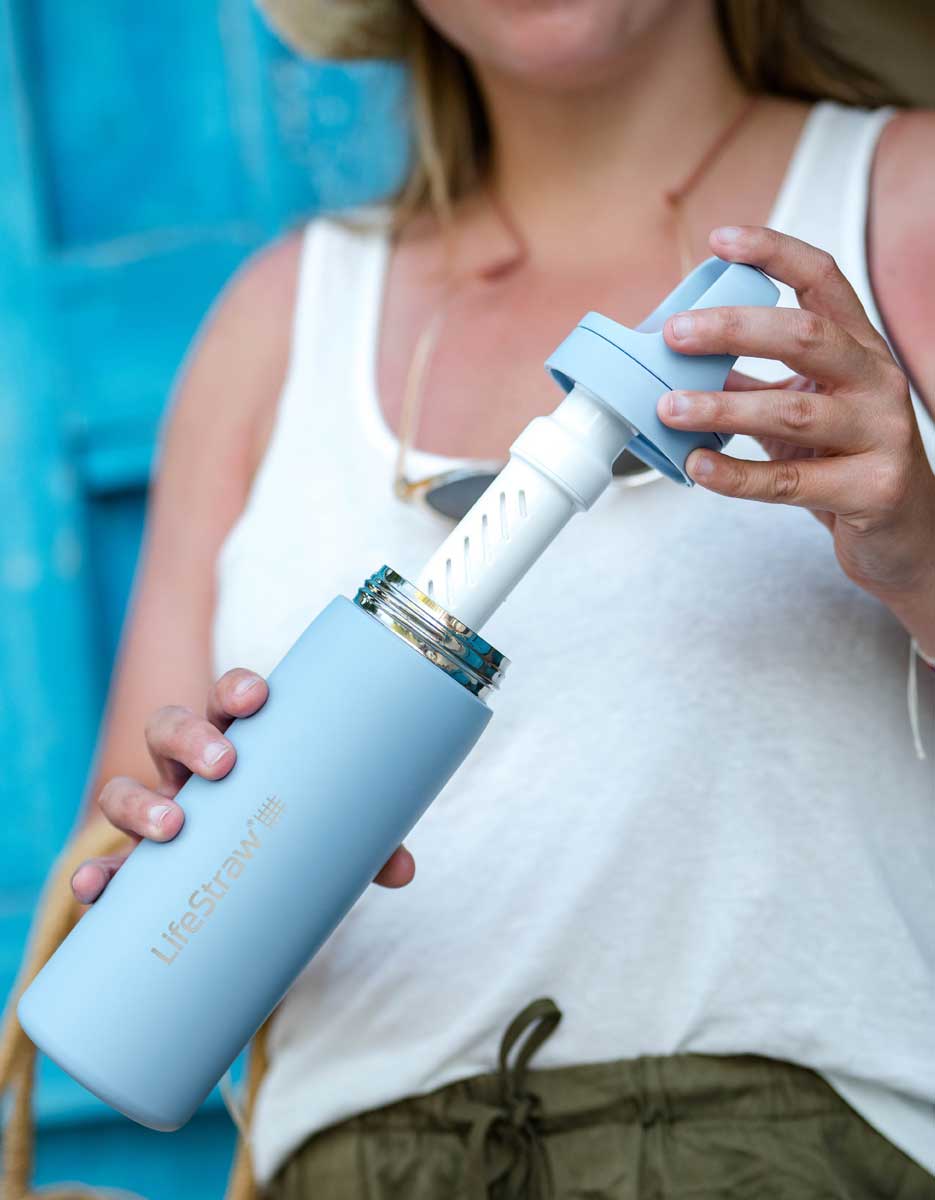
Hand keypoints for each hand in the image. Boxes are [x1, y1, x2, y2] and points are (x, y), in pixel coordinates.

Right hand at [71, 668, 414, 902]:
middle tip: (223, 761)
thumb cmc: (287, 838)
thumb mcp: (325, 835)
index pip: (228, 701)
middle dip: (190, 736)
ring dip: (138, 800)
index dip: (236, 688)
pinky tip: (91, 889)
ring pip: (123, 789)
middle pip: (169, 728)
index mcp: (236, 746)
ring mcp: (154, 817)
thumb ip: (364, 846)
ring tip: (170, 825)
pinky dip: (92, 877)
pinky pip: (102, 867)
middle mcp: (186, 773)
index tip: (257, 694)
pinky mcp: (133, 871)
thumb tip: (403, 870)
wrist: (243, 893)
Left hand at [657, 225, 934, 621]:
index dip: (774, 252)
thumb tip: (676, 358)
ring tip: (669, 408)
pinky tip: (697, 466)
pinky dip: (737, 475)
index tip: (720, 240)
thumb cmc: (844, 460)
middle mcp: (877, 381)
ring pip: (793, 412)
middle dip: (734, 328)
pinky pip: (791, 482)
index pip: (823, 279)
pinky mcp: (872, 490)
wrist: (903, 534)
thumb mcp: (801, 408)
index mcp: (859, 348)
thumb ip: (752, 381)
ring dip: (722, 407)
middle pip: (805, 336)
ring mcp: (882, 435)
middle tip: (674, 334)